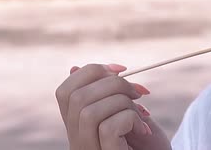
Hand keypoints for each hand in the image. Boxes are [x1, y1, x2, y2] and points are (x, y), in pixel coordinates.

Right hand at [55, 64, 171, 149]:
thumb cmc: (145, 144)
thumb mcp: (125, 114)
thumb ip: (105, 95)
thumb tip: (75, 68)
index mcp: (78, 127)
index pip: (65, 92)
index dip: (89, 72)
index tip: (120, 70)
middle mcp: (77, 141)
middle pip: (76, 97)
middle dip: (113, 83)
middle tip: (138, 92)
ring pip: (89, 112)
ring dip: (123, 103)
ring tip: (141, 113)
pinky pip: (108, 129)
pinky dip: (131, 119)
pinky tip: (143, 128)